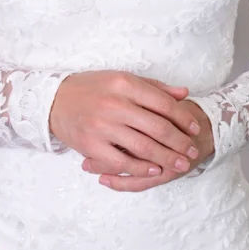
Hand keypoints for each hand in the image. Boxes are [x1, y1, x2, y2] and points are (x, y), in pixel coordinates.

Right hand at [49, 71, 202, 177]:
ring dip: (166, 158)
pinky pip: (122, 161)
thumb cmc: (92, 88)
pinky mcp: (91, 145)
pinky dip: (141, 168)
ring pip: (143, 147)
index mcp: (124, 84)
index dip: (182, 118)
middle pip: (157, 127)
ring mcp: (102, 126)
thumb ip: (153, 87)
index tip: (194, 128)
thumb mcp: (121, 79)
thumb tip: (184, 94)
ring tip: (181, 164)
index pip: (162, 103)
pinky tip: (154, 170)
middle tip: (192, 151)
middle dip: (179, 142)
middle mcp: (114, 104)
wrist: (54, 101)